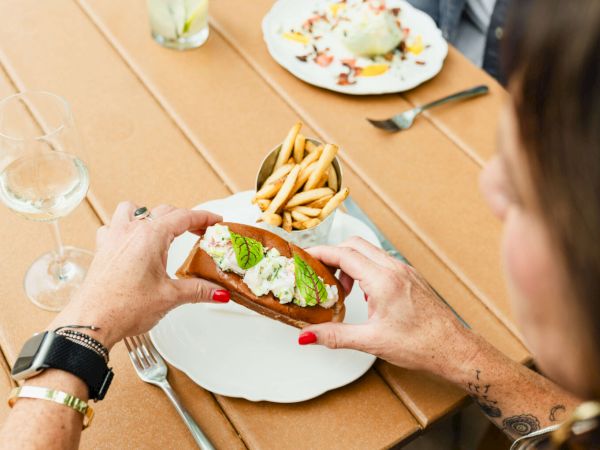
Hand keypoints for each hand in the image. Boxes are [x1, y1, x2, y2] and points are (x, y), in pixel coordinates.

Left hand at [49, 202, 228, 348]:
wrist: (92, 321)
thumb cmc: (123, 307)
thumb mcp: (170, 297)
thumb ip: (198, 290)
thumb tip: (218, 292)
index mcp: (150, 236)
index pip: (184, 217)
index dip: (203, 217)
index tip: (215, 220)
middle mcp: (131, 231)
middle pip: (164, 212)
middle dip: (184, 219)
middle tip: (199, 230)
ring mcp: (114, 237)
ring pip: (134, 209)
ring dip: (151, 215)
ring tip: (163, 229)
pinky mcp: (103, 249)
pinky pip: (114, 226)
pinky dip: (127, 227)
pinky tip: (132, 241)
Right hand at [301, 237, 472, 373]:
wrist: (454, 348)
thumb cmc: (421, 345)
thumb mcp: (372, 341)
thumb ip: (335, 335)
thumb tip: (307, 335)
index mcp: (384, 281)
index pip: (344, 254)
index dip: (320, 253)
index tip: (304, 257)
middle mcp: (395, 269)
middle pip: (354, 245)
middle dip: (333, 255)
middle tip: (319, 273)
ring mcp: (404, 271)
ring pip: (369, 252)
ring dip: (350, 263)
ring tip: (343, 290)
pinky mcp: (410, 277)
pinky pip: (381, 261)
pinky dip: (365, 269)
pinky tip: (364, 294)